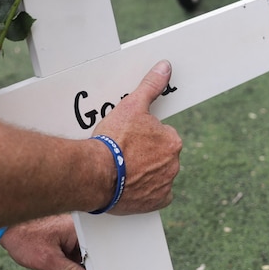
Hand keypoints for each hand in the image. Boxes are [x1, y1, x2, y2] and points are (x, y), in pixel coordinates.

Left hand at [0, 215, 88, 269]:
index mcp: (79, 230)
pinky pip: (70, 258)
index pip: (94, 255)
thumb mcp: (48, 260)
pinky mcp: (64, 240)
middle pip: (86, 259)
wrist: (8, 229)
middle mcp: (78, 231)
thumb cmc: (26, 238)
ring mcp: (71, 236)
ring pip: (78, 261)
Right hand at [92, 60, 181, 213]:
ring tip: (123, 171)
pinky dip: (147, 193)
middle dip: (146, 155)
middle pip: (161, 156)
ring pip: (158, 175)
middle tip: (124, 155)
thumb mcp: (131, 106)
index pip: (162, 136)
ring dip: (145, 173)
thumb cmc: (113, 139)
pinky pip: (157, 197)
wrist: (95, 173)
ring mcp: (165, 184)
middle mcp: (174, 163)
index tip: (129, 140)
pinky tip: (132, 188)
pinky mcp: (156, 202)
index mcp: (172, 140)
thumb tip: (166, 67)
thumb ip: (151, 86)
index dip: (144, 137)